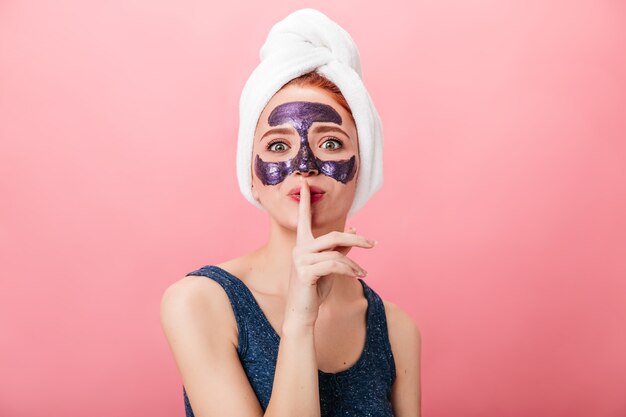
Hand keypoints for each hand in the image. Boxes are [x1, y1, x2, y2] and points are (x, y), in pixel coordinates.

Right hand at [284, 176, 376, 327]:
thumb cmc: (315, 289)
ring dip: (354, 264)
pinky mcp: (305, 272)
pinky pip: (335, 265)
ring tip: (363, 273)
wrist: (302, 313)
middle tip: (373, 244)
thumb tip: (354, 231)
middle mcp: (299, 248)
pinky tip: (358, 277)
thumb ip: (340, 248)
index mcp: (302, 244)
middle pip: (334, 235)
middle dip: (356, 239)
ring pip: (337, 253)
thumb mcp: (329, 266)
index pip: (304, 217)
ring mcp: (300, 260)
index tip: (304, 183)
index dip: (305, 200)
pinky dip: (350, 271)